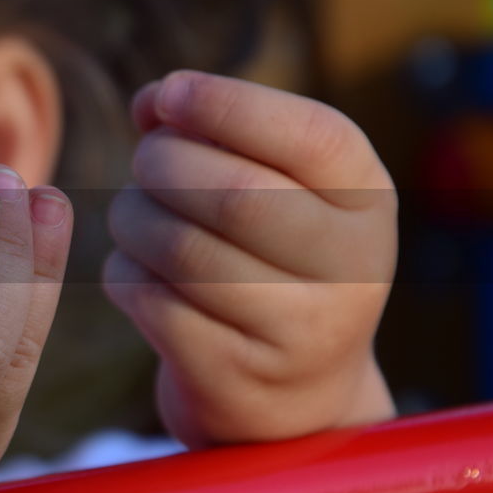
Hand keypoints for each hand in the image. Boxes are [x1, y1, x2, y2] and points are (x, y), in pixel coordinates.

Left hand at [104, 71, 398, 448]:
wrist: (295, 397)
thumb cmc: (271, 260)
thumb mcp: (276, 187)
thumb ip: (219, 131)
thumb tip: (153, 101)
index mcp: (368, 201)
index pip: (311, 135)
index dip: (226, 103)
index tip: (168, 94)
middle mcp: (351, 268)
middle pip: (234, 193)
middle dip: (162, 162)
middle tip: (144, 164)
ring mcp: (298, 332)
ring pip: (181, 248)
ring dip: (132, 218)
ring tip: (133, 216)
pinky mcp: (235, 377)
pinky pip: (151, 302)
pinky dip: (123, 274)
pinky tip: (136, 273)